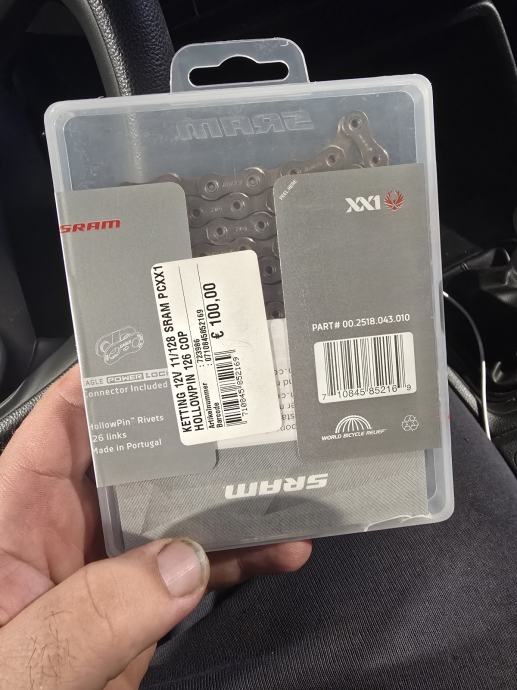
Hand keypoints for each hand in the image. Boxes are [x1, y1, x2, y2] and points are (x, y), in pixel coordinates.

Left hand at [0, 366, 310, 688]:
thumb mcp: (21, 661)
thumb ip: (92, 613)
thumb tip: (184, 561)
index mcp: (18, 515)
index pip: (63, 423)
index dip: (109, 378)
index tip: (169, 352)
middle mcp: (66, 528)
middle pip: (134, 457)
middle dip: (191, 431)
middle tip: (253, 408)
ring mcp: (108, 568)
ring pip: (176, 511)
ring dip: (233, 499)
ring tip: (287, 479)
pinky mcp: (139, 606)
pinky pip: (195, 570)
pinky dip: (239, 558)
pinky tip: (283, 550)